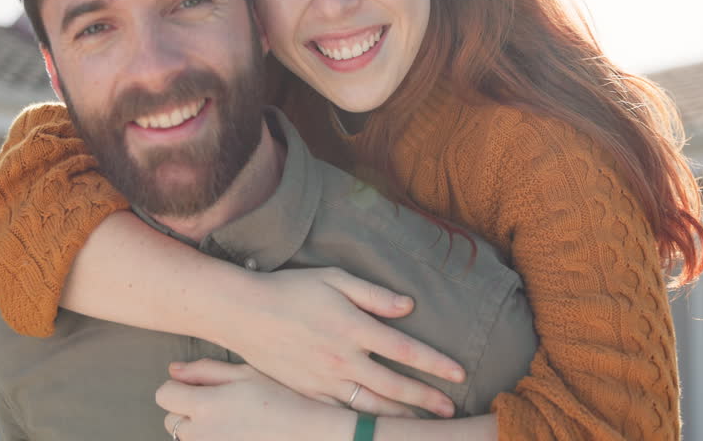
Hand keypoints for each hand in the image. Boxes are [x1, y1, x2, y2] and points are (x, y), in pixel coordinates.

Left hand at [158, 360, 351, 440]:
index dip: (179, 387)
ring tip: (227, 420)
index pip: (163, 394)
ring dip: (196, 428)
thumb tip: (173, 370)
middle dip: (187, 409)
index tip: (197, 386)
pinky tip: (233, 433)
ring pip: (184, 437)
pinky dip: (209, 439)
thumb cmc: (279, 398)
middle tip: (218, 404)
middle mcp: (200, 433)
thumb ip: (205, 370)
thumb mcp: (245, 374)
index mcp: (205, 405)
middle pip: (170, 419)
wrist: (305, 433)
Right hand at [222, 267, 462, 416]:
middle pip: (394, 386)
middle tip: (449, 410)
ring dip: (400, 415)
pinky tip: (380, 424)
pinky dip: (365, 421)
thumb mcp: (335, 279)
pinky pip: (342, 412)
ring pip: (371, 406)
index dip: (435, 363)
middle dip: (426, 399)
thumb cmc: (291, 289)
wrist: (243, 312)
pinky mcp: (307, 392)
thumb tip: (409, 306)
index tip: (458, 374)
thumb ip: (374, 295)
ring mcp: (324, 380)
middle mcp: (342, 359)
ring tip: (424, 422)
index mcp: (353, 328)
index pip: (405, 350)